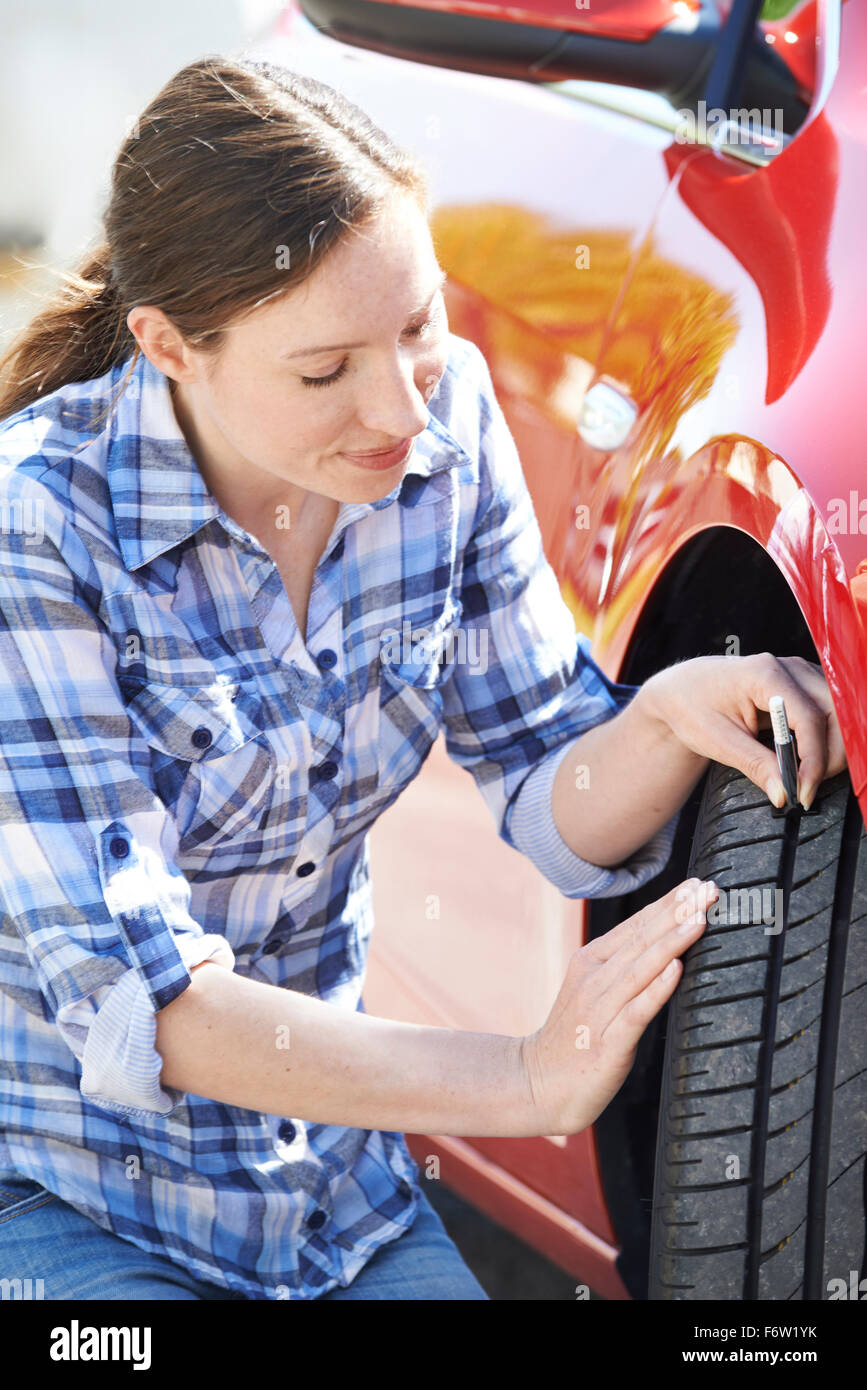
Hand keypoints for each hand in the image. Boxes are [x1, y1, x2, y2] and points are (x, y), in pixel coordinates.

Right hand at [519, 879, 717, 1135]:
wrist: (536, 1085)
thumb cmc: (573, 1039)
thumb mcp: (593, 993)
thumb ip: (624, 968)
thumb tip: (665, 948)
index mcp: (590, 962)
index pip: (635, 926)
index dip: (668, 903)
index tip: (698, 885)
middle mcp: (593, 979)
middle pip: (641, 939)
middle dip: (677, 911)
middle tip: (708, 889)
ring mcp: (599, 1010)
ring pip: (641, 968)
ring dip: (672, 940)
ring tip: (699, 918)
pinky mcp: (608, 1043)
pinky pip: (636, 1010)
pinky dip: (657, 988)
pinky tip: (677, 968)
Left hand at [639, 654, 845, 809]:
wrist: (682, 690)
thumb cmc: (693, 707)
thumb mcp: (719, 741)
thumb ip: (756, 766)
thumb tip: (785, 793)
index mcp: (764, 673)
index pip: (809, 718)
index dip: (813, 760)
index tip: (803, 792)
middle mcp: (789, 668)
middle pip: (834, 713)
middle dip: (829, 756)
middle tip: (805, 788)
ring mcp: (799, 673)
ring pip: (838, 714)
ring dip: (830, 749)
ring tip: (803, 776)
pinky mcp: (802, 685)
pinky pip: (829, 713)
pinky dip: (824, 740)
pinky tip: (803, 760)